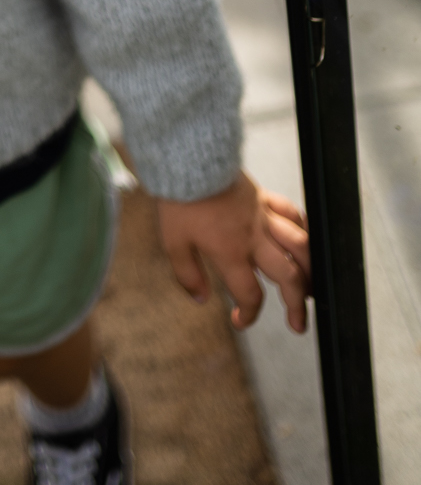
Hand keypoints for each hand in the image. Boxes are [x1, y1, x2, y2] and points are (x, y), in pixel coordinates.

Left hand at [157, 173, 311, 333]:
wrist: (188, 160)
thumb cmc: (180, 200)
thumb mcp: (173, 243)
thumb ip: (188, 275)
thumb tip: (200, 299)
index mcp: (231, 252)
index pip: (250, 294)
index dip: (248, 314)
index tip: (240, 320)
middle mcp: (254, 237)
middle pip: (288, 276)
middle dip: (297, 305)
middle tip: (298, 323)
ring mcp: (263, 216)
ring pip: (301, 246)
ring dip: (310, 271)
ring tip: (311, 288)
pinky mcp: (263, 197)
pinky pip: (292, 213)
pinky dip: (304, 229)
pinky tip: (307, 241)